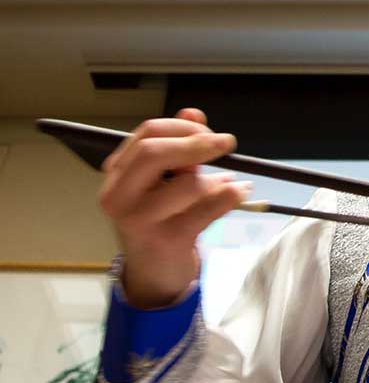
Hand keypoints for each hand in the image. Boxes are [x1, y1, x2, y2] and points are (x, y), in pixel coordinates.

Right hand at [97, 107, 247, 307]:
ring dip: (215, 180)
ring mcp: (140, 220)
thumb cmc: (159, 219)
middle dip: (196, 142)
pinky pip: (208, 209)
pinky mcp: (167, 240)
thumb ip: (177, 147)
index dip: (181, 126)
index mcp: (115, 175)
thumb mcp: (163, 180)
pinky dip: (231, 196)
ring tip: (227, 184)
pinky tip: (240, 191)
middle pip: (154, 153)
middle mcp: (119, 196)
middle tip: (226, 142)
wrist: (154, 271)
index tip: (208, 130)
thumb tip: (194, 111)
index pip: (145, 135)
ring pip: (187, 183)